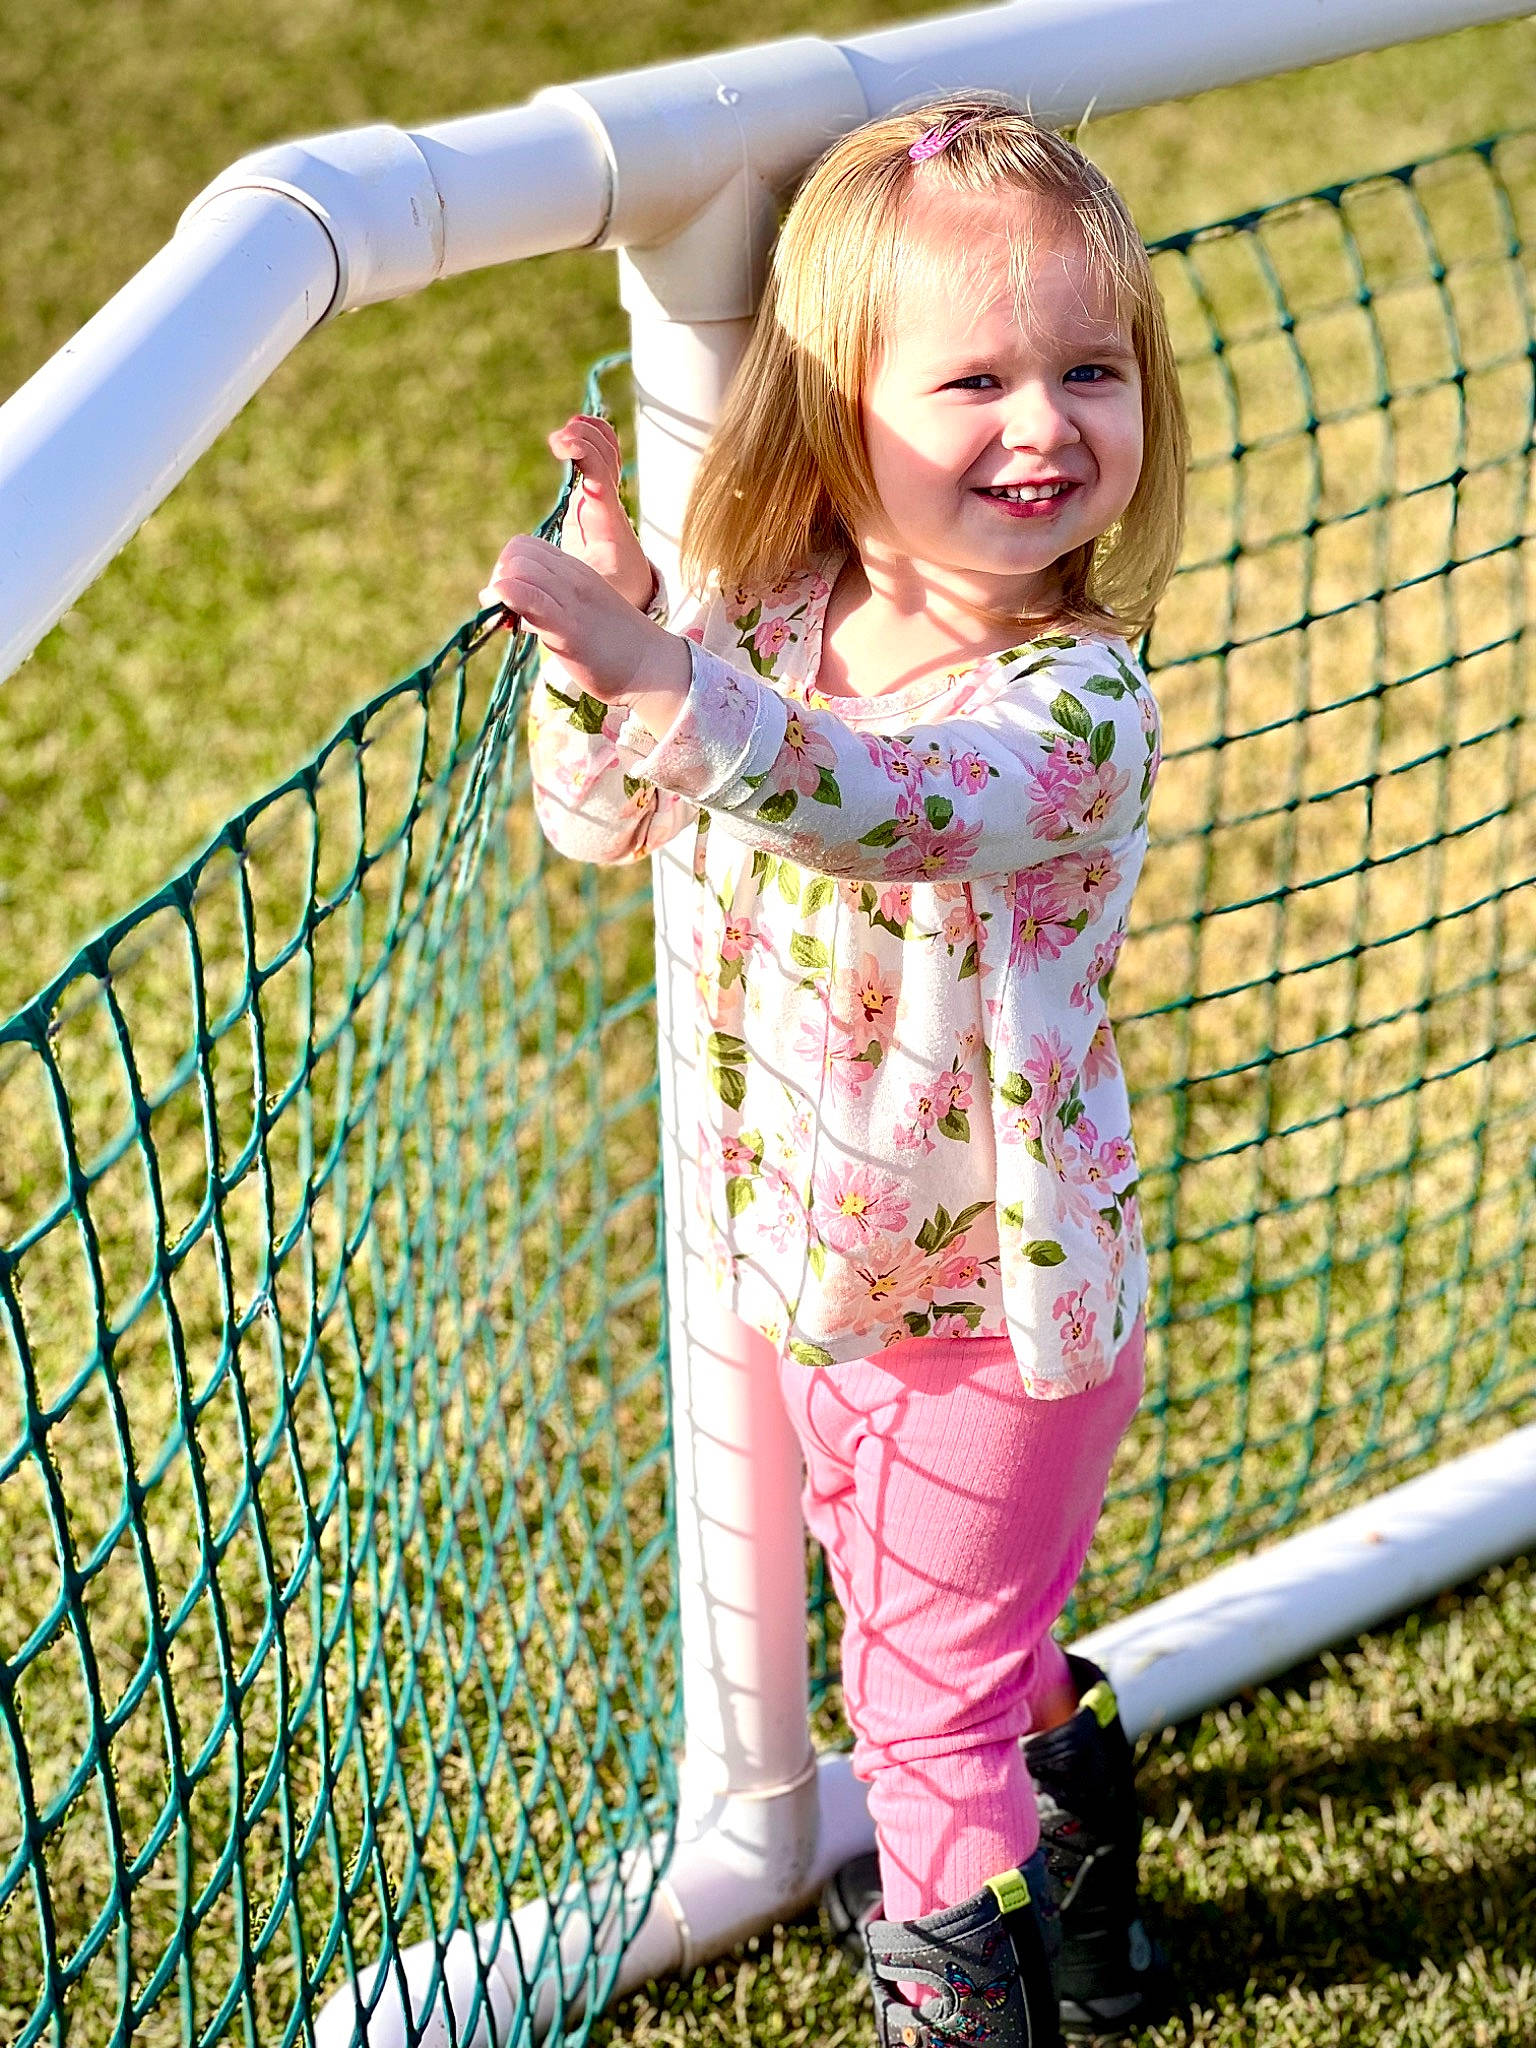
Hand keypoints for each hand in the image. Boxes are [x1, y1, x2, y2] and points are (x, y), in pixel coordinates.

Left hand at [481, 537, 689, 735]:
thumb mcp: (581, 613)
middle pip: (516, 553)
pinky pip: (531, 598)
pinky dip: (509, 598)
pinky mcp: (569, 627)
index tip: (509, 599)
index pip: (525, 546)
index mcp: (576, 570)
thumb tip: (512, 611)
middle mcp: (573, 576)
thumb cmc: (614, 645)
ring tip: (507, 622)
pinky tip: (507, 618)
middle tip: (504, 611)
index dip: (507, 568)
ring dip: (498, 593)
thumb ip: (550, 606)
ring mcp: (571, 600)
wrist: (651, 667)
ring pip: (519, 569)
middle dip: (498, 578)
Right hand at [548, 414, 654, 608]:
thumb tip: (493, 595)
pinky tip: (571, 430)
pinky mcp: (595, 491)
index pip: (600, 471)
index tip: (558, 444)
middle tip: (556, 441)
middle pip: (606, 451)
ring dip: (587, 431)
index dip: (582, 450)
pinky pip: (600, 452)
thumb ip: (542, 594)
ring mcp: (604, 492)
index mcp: (604, 518)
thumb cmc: (606, 591)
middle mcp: (607, 500)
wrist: (631, 587)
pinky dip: (589, 435)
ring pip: (607, 447)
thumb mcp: (581, 595)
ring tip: (562, 434)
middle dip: (583, 436)